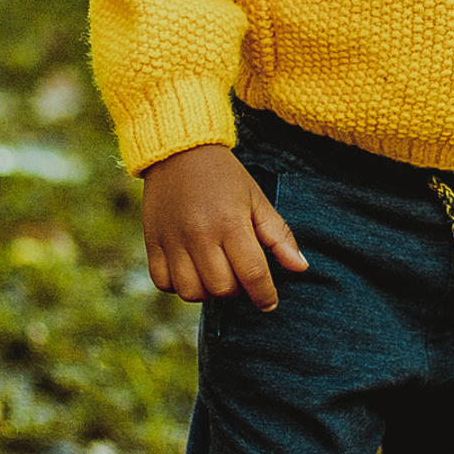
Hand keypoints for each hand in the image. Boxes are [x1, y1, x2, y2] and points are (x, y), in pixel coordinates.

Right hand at [140, 144, 306, 310]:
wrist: (180, 150)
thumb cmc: (225, 177)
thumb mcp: (257, 200)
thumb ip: (279, 236)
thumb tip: (301, 268)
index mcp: (231, 223)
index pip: (252, 274)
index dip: (265, 295)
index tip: (269, 303)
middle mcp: (200, 235)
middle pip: (221, 289)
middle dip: (236, 290)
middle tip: (239, 275)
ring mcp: (173, 240)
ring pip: (191, 292)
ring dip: (207, 291)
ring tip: (214, 273)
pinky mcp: (152, 242)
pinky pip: (163, 283)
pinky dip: (178, 285)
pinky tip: (190, 270)